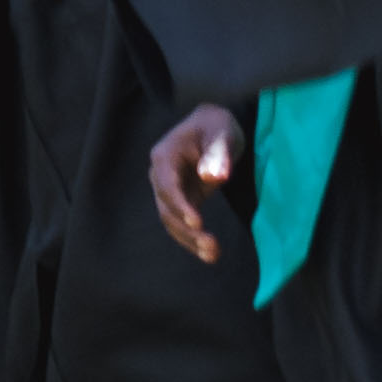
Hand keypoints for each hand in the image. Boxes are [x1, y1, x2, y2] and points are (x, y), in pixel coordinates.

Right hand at [149, 102, 242, 266]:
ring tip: (213, 255)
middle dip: (187, 230)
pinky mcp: (181, 201)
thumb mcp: (221, 133)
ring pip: (171, 221)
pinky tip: (210, 253)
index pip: (167, 186)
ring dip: (190, 240)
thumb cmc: (216, 125)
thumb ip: (217, 153)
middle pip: (166, 209)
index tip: (197, 222)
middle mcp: (160, 176)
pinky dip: (193, 238)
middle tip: (212, 246)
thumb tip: (212, 177)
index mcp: (164, 157)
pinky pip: (182, 223)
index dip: (179, 205)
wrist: (213, 126)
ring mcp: (169, 191)